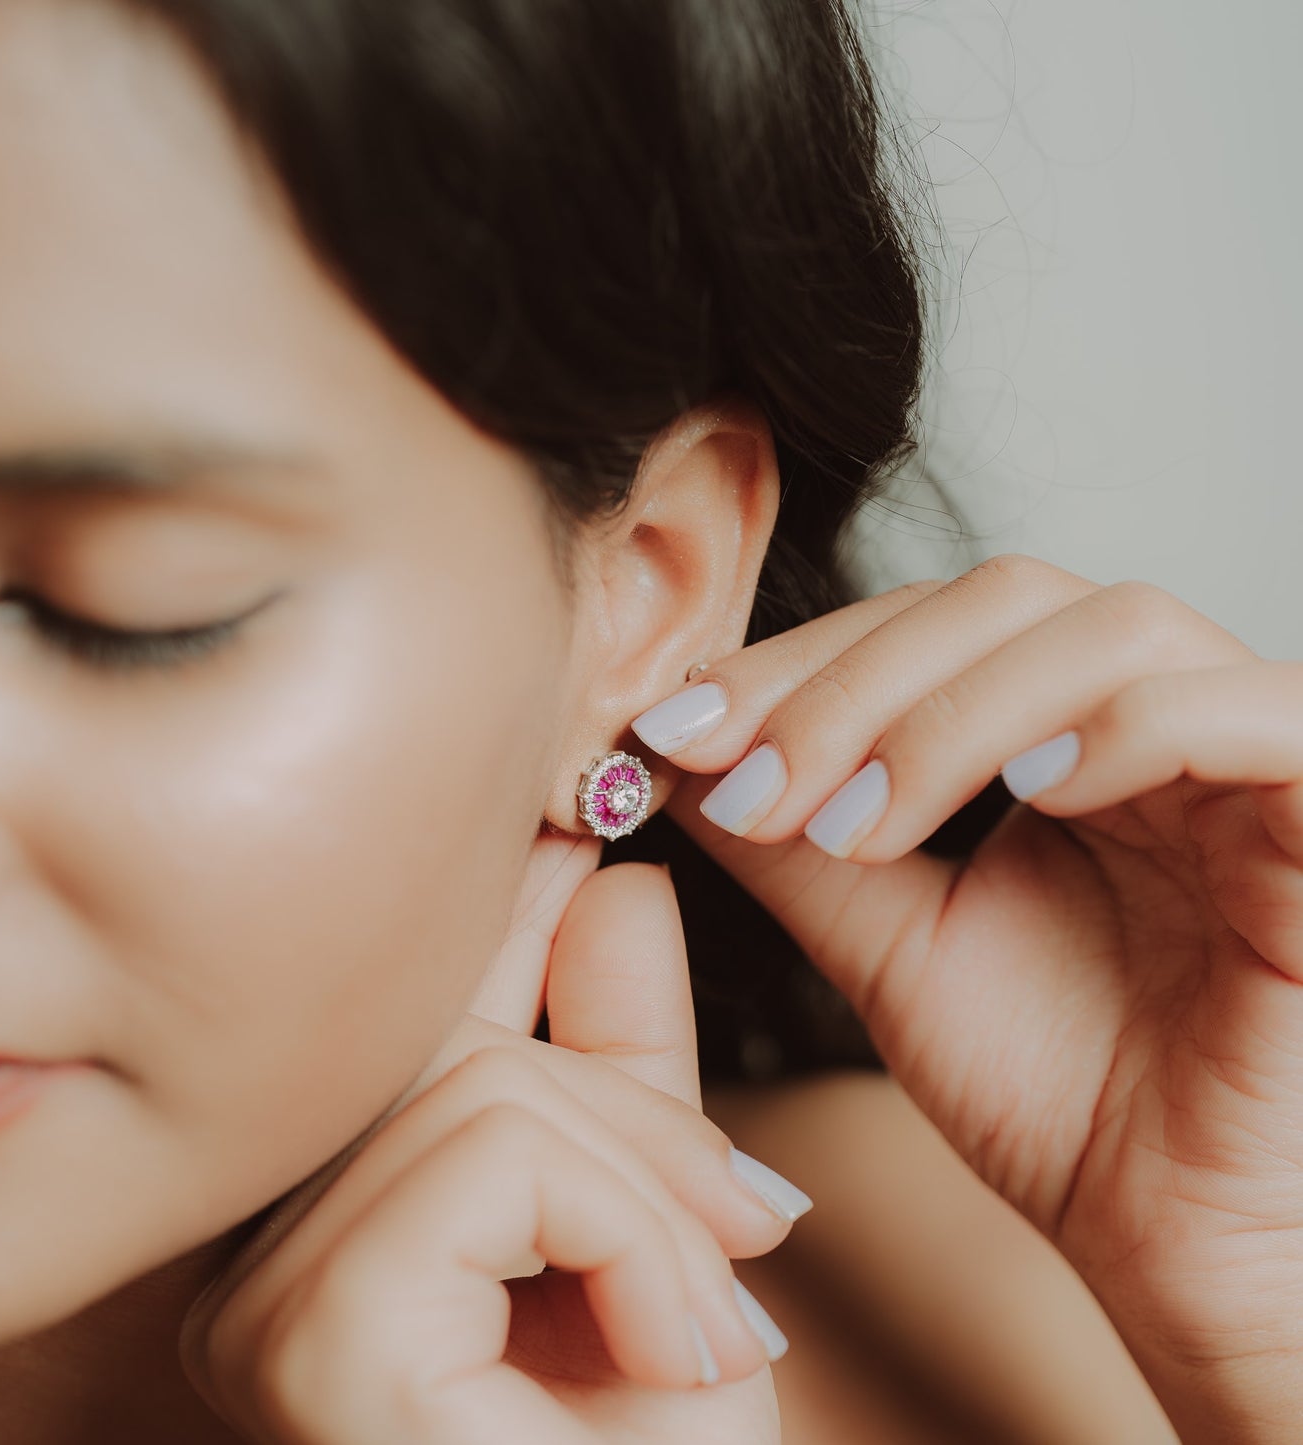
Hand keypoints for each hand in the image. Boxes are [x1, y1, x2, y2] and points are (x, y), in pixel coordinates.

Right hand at [177, 852, 799, 1444]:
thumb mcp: (658, 1234)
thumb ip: (625, 1063)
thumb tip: (615, 881)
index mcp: (317, 1221)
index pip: (408, 1012)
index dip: (500, 916)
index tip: (581, 827)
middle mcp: (251, 1249)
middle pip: (446, 1041)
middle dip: (632, 1109)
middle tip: (746, 1223)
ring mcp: (260, 1298)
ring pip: (479, 1088)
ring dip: (647, 1196)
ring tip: (706, 1327)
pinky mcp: (315, 1344)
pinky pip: (492, 1165)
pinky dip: (627, 1241)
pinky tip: (672, 1354)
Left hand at [640, 555, 1302, 1436]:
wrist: (1164, 1233)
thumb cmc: (1048, 1092)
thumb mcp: (886, 944)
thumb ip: (795, 845)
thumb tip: (675, 759)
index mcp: (1056, 729)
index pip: (925, 624)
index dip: (798, 664)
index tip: (677, 735)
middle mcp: (1150, 715)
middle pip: (1006, 598)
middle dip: (854, 686)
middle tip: (755, 786)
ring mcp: (1246, 758)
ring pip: (1115, 630)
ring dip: (958, 711)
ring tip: (861, 823)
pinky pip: (1256, 715)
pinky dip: (1128, 730)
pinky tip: (1031, 796)